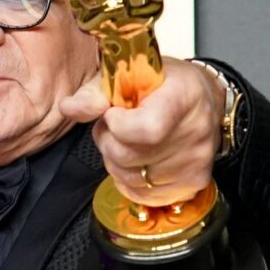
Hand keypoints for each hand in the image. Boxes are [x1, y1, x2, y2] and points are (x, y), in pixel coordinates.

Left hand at [58, 57, 221, 205]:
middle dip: (109, 141)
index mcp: (182, 96)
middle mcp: (196, 131)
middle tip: (118, 125)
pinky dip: (131, 180)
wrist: (201, 97)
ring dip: (118, 161)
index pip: (145, 129)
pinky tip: (139, 159)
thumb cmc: (160, 84)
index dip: (117, 126)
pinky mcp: (193, 183)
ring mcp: (196, 160)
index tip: (114, 113)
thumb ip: (93, 94)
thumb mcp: (124, 75)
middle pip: (128, 156)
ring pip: (130, 178)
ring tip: (129, 139)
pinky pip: (142, 194)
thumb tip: (69, 108)